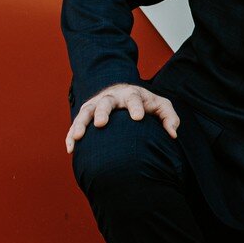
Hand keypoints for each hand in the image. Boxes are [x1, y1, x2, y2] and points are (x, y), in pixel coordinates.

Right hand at [65, 83, 179, 152]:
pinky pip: (76, 124)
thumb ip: (169, 117)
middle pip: (106, 102)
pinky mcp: (87, 113)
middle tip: (101, 124)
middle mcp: (112, 97)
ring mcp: (97, 104)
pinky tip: (71, 149)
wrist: (124, 93)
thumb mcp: (160, 106)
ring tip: (78, 137)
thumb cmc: (146, 104)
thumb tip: (173, 135)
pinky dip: (71, 135)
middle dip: (103, 112)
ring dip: (81, 123)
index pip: (134, 98)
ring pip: (86, 111)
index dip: (135, 107)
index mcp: (132, 95)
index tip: (138, 118)